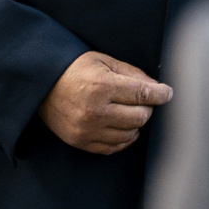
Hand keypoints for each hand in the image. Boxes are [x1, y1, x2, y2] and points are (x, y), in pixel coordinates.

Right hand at [40, 52, 172, 154]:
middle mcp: (96, 111)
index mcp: (102, 86)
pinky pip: (112, 147)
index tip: (167, 93)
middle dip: (147, 108)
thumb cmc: (74, 69)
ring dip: (135, 124)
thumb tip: (157, 87)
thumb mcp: (104, 61)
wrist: (41, 84)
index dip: (160, 94)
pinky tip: (123, 128)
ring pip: (129, 135)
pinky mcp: (81, 141)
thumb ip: (132, 74)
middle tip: (143, 101)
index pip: (142, 94)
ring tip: (131, 113)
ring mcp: (87, 129)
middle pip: (139, 117)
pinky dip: (123, 139)